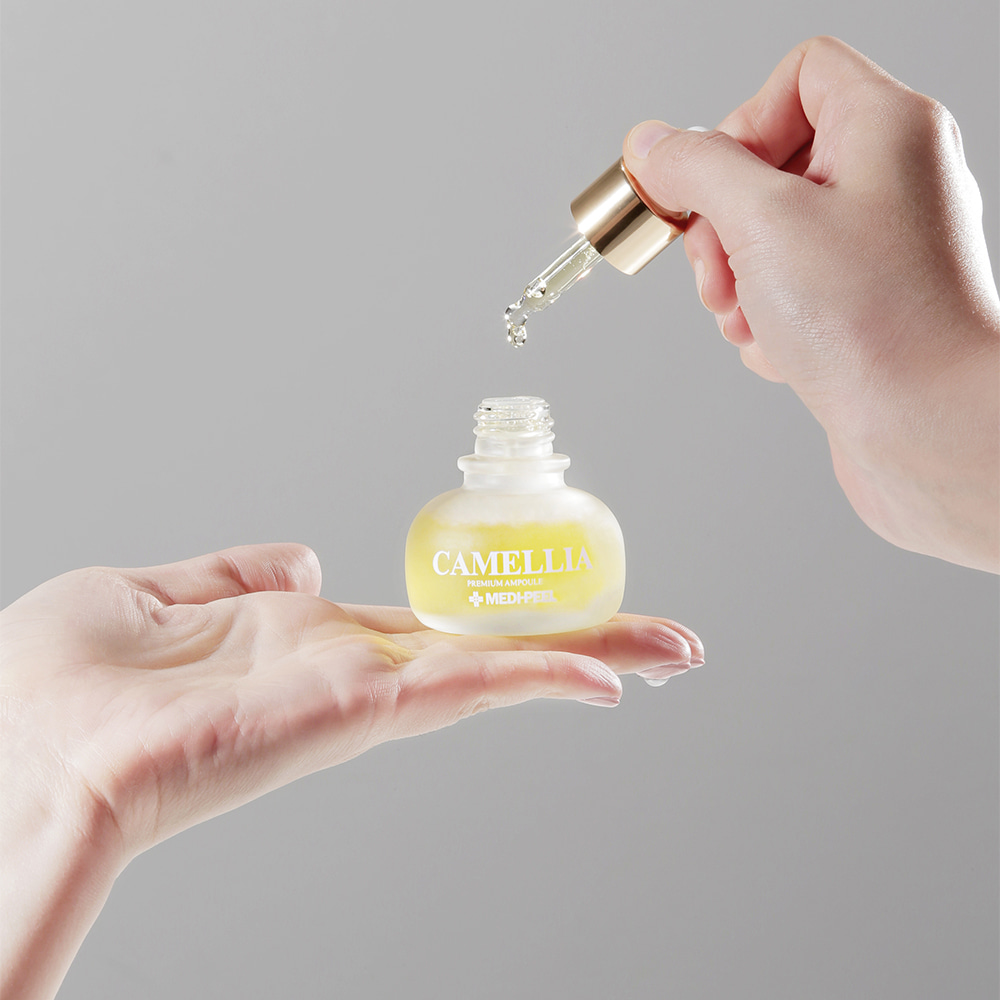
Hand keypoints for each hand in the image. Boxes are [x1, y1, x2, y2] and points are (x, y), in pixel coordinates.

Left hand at [1, 543, 701, 999]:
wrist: (18, 744)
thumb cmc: (62, 680)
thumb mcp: (154, 594)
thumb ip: (234, 574)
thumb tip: (306, 562)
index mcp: (303, 646)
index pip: (428, 629)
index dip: (496, 622)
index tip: (554, 611)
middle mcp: (344, 677)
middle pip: (483, 653)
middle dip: (576, 645)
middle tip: (660, 642)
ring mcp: (353, 697)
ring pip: (493, 670)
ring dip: (581, 657)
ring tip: (666, 649)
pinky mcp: (346, 710)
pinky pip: (458, 686)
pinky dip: (531, 677)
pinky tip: (599, 673)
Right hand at [623, 36, 998, 571]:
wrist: (929, 430)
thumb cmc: (875, 324)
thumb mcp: (762, 220)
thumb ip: (697, 167)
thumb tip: (654, 145)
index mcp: (886, 128)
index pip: (798, 75)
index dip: (739, 123)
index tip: (706, 184)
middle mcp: (890, 180)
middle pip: (771, 162)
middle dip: (723, 222)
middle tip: (718, 267)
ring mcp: (878, 248)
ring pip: (771, 236)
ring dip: (736, 280)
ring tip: (745, 318)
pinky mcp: (862, 305)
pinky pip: (789, 291)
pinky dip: (765, 319)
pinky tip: (777, 350)